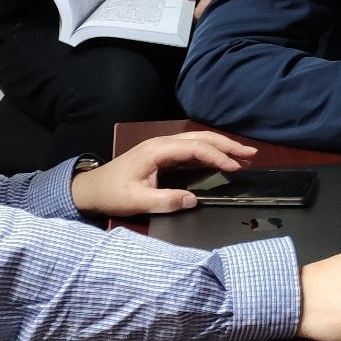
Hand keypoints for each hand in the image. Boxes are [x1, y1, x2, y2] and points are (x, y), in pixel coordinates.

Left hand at [70, 131, 256, 216]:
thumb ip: (165, 200)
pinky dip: (210, 151)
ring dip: (221, 146)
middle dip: (227, 145)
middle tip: (251, 154)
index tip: (235, 168)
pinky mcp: (163, 154)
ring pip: (198, 141)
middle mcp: (162, 143)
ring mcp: (162, 147)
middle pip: (200, 138)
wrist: (90, 188)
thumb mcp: (136, 201)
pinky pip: (191, 148)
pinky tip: (221, 158)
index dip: (217, 156)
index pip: (195, 148)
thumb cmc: (111, 194)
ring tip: (243, 154)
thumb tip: (193, 200)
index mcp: (157, 150)